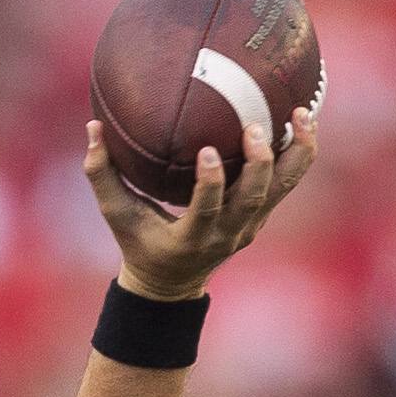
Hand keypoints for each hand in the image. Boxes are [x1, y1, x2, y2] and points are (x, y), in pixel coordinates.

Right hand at [86, 106, 317, 301]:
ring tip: (302, 113)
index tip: (207, 151)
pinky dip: (298, 152)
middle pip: (254, 199)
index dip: (210, 184)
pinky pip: (286, 182)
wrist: (170, 283)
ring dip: (295, 152)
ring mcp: (249, 227)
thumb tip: (92, 125)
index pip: (207, 211)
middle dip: (258, 165)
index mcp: (191, 238)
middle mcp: (227, 235)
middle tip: (255, 128)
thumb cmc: (137, 242)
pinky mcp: (260, 216)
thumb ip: (102, 174)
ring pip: (282, 188)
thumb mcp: (117, 214)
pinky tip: (303, 118)